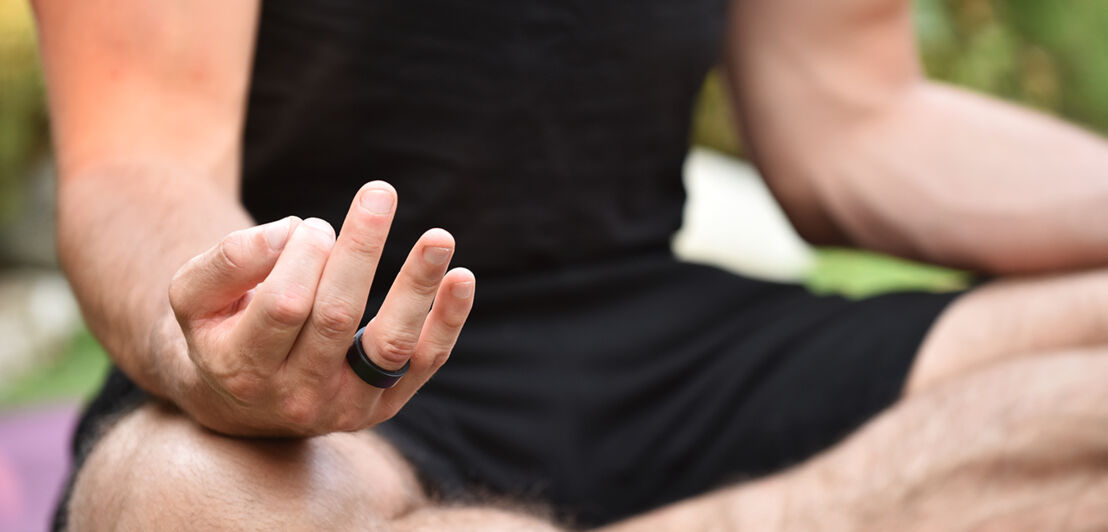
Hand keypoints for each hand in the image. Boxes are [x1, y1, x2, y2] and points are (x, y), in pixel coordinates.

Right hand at [165, 181, 474, 435]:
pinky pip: (424, 362)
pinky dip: (446, 321)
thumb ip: (229, 260)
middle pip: (337, 318)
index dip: (302, 255)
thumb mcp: (194, 295)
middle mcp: (297, 396)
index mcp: (244, 367)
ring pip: (389, 345)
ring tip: (439, 237)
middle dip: (361, 251)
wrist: (241, 405)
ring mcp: (347, 405)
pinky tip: (461, 277)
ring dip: (416, 287)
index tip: (310, 226)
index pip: (284, 305)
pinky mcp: (386, 403)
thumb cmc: (221, 329)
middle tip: (379, 194)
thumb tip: (292, 232)